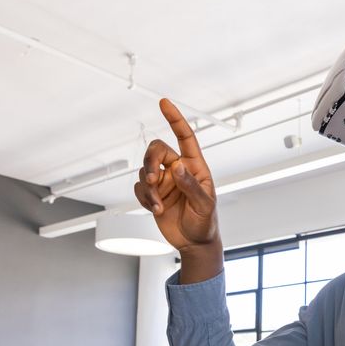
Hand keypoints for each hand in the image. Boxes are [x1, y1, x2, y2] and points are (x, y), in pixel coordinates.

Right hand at [134, 99, 222, 281]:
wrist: (194, 242)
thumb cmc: (205, 221)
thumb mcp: (204, 204)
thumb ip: (191, 185)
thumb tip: (177, 166)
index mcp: (194, 166)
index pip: (185, 137)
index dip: (175, 119)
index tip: (164, 103)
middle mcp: (178, 169)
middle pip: (156, 150)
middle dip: (150, 162)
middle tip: (153, 179)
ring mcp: (164, 181)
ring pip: (145, 170)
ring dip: (148, 188)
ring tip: (158, 205)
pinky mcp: (153, 194)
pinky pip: (139, 187)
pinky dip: (144, 197)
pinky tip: (154, 209)